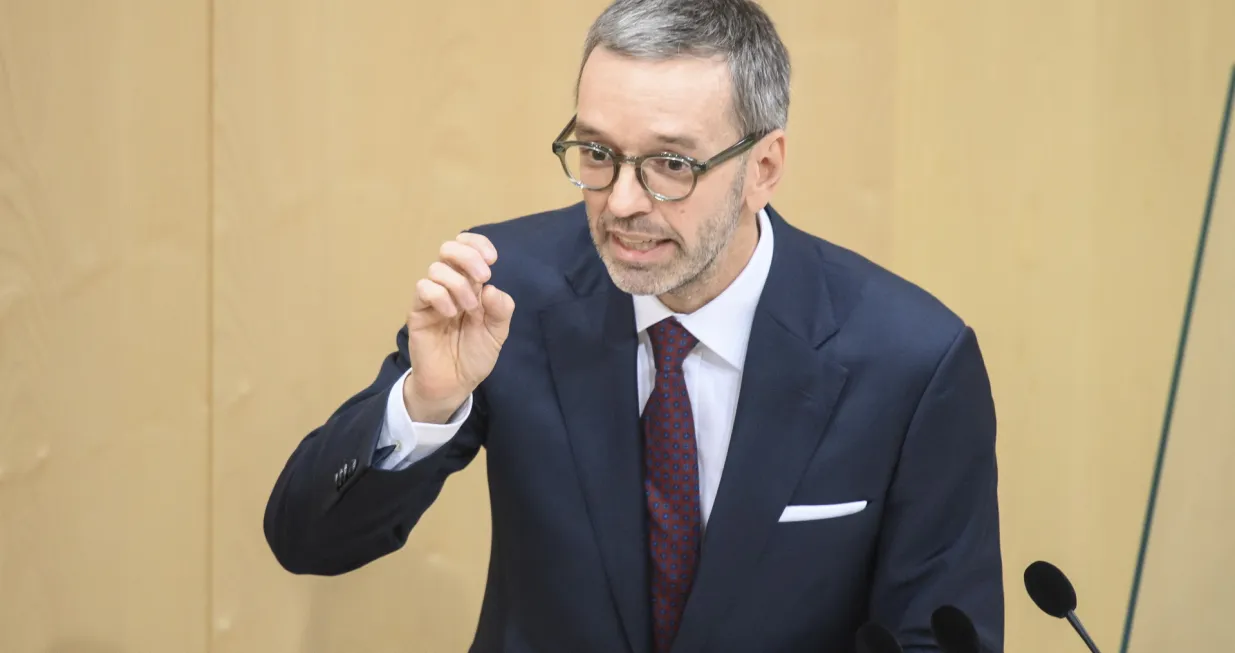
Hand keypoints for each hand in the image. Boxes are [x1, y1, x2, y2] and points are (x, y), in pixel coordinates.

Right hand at [403, 232, 514, 422]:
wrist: (454, 383)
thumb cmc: (474, 355)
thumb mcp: (497, 333)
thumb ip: (501, 309)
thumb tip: (491, 288)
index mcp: (472, 284)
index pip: (468, 248)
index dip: (478, 244)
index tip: (492, 259)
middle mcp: (451, 285)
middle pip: (448, 249)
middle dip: (467, 257)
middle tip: (482, 277)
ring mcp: (433, 297)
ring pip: (436, 268)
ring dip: (457, 284)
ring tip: (468, 309)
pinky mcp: (418, 311)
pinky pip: (423, 289)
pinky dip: (439, 296)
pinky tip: (450, 314)